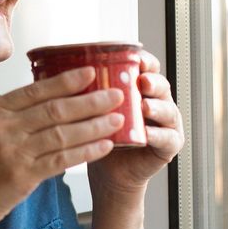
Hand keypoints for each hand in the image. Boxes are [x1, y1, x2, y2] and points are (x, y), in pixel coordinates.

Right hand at [0, 66, 124, 228]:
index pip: (35, 90)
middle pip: (54, 109)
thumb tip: (49, 100)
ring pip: (63, 133)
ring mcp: (11, 151)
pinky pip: (62, 159)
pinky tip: (104, 146)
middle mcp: (1, 128)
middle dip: (90, 101)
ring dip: (94, 125)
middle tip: (116, 95)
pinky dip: (86, 151)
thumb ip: (11, 116)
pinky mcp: (22, 175)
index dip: (66, 81)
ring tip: (118, 120)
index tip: (91, 73)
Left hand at [87, 51, 184, 195]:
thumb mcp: (92, 110)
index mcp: (138, 90)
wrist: (107, 171)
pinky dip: (158, 135)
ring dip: (157, 107)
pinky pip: (167, 139)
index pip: (147, 68)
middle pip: (161, 86)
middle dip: (153, 81)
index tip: (135, 57)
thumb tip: (59, 70)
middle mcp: (155, 103)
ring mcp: (165, 125)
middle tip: (142, 81)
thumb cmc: (99, 136)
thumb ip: (88, 92)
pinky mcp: (167, 147)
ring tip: (144, 107)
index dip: (144, 61)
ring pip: (168, 110)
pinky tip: (146, 134)